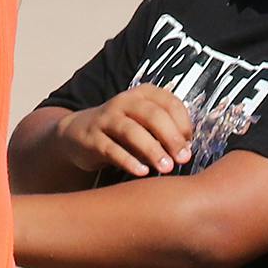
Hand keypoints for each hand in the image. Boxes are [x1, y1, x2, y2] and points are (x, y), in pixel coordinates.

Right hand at [56, 88, 194, 178]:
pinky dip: (128, 161)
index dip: (183, 124)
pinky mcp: (91, 138)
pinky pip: (111, 149)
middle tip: (184, 158)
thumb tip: (185, 150)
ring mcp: (106, 119)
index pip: (170, 103)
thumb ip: (165, 132)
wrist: (78, 133)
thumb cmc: (122, 130)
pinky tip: (142, 172)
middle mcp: (124, 102)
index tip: (189, 144)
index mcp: (143, 94)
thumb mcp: (145, 124)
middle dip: (171, 137)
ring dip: (152, 150)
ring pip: (131, 131)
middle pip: (152, 115)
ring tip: (166, 168)